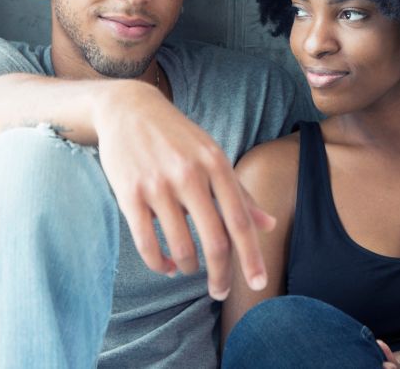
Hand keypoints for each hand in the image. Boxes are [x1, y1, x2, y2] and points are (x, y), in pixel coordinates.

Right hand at [94, 80, 275, 298]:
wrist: (129, 108)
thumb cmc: (178, 136)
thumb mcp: (213, 155)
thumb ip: (240, 193)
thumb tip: (270, 224)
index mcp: (216, 165)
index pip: (240, 221)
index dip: (251, 257)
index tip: (259, 284)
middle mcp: (190, 174)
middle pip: (215, 240)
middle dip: (220, 274)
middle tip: (220, 292)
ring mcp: (158, 185)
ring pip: (181, 246)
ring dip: (189, 266)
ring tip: (189, 268)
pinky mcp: (129, 194)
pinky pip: (147, 243)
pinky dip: (160, 263)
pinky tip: (167, 265)